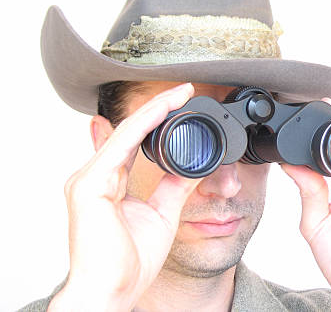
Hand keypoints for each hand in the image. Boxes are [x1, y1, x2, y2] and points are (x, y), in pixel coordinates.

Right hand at [50, 83, 201, 310]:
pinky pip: (122, 144)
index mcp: (107, 185)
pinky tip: (163, 108)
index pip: (133, 144)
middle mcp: (94, 178)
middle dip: (158, 109)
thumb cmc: (129, 262)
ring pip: (126, 132)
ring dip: (155, 109)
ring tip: (180, 92)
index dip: (156, 122)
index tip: (179, 104)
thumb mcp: (161, 214)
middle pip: (129, 133)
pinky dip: (144, 124)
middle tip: (183, 90)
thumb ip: (174, 187)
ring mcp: (88, 180)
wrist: (112, 292)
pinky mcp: (89, 185)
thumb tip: (192, 167)